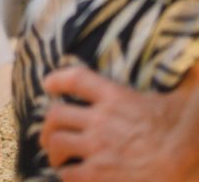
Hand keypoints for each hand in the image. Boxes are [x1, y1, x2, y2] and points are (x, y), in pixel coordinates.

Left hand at [41, 64, 198, 181]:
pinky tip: (70, 177)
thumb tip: (194, 62)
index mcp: (114, 96)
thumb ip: (178, 78)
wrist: (182, 158)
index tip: (48, 84)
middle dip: (47, 126)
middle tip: (48, 135)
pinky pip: (69, 174)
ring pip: (58, 144)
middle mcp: (100, 119)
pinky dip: (65, 175)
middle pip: (57, 115)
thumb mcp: (175, 96)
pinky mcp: (98, 174)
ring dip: (53, 152)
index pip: (76, 79)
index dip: (58, 79)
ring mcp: (97, 147)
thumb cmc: (182, 129)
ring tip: (56, 159)